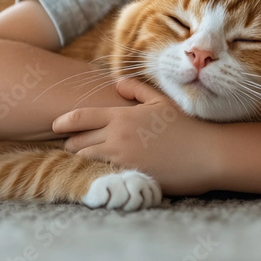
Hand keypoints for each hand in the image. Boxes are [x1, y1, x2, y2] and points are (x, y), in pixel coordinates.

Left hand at [52, 79, 220, 195]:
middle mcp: (117, 137)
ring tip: (85, 156)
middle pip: (77, 142)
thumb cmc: (185, 127)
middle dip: (72, 143)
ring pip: (85, 159)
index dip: (62, 122)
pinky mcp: (128, 177)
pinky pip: (101, 174)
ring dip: (83, 158)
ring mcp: (121, 159)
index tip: (55, 126)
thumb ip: (136, 90)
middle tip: (72, 143)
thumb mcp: (161, 102)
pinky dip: (98, 171)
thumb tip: (116, 83)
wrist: (206, 154)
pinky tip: (102, 169)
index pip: (80, 117)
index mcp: (122, 116)